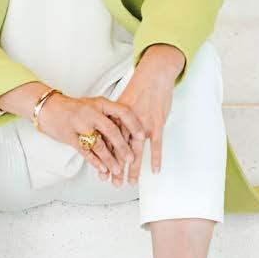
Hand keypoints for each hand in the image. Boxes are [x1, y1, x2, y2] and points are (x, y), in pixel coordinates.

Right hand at [36, 91, 145, 182]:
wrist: (47, 107)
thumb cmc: (73, 109)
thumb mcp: (93, 106)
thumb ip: (108, 116)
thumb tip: (129, 131)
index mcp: (100, 103)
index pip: (122, 111)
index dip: (134, 125)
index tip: (142, 136)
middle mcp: (91, 112)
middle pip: (111, 130)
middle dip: (123, 147)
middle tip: (131, 159)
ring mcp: (79, 124)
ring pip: (98, 144)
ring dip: (109, 159)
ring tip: (118, 170)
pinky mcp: (69, 136)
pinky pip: (85, 151)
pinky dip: (95, 161)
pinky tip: (102, 169)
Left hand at [112, 44, 184, 183]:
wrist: (154, 75)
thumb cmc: (139, 89)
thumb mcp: (122, 103)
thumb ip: (115, 119)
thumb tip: (107, 132)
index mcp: (116, 118)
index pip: (108, 143)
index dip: (105, 159)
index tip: (102, 173)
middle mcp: (127, 123)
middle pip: (119, 149)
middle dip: (116, 168)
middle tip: (113, 183)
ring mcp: (142, 123)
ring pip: (136, 150)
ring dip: (132, 168)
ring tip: (130, 183)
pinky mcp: (156, 122)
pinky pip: (156, 143)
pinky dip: (156, 157)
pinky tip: (154, 170)